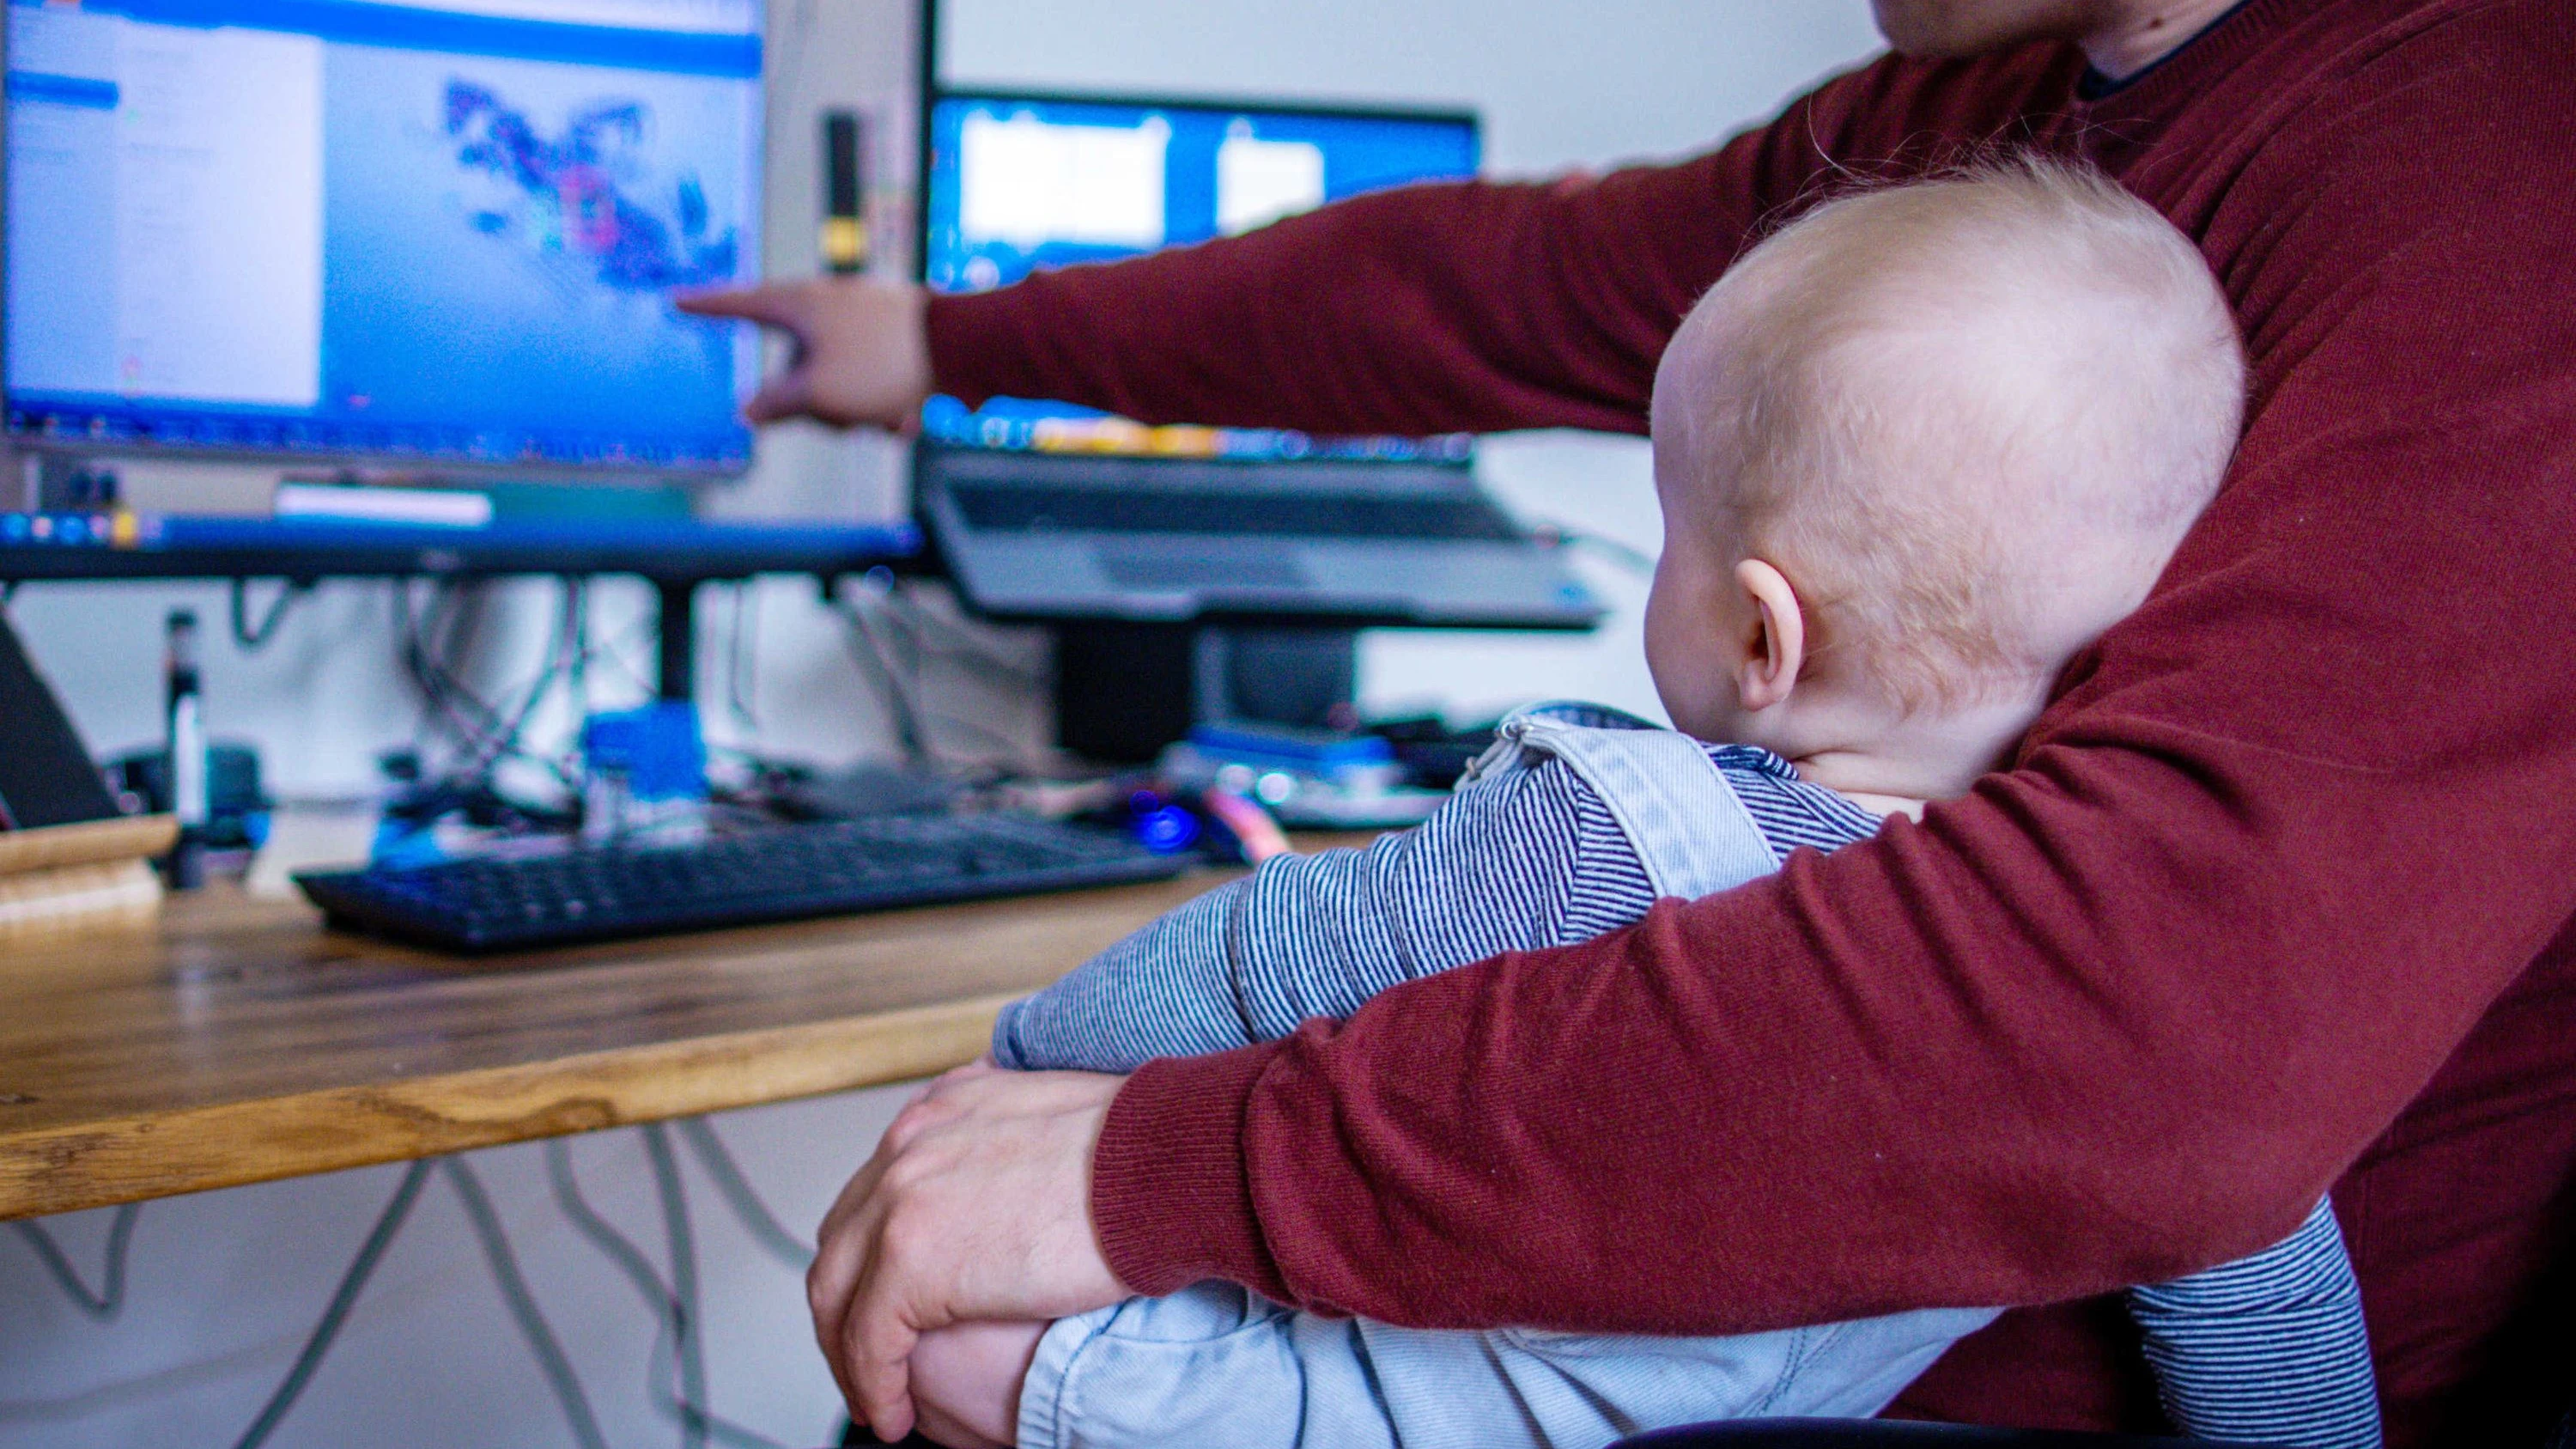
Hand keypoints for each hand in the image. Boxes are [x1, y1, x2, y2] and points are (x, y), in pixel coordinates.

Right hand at [676, 277, 932, 427]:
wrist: (964, 349)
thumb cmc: (884, 365)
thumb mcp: (819, 395)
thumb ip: (776, 405)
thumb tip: (748, 413)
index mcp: (800, 304)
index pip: (738, 305)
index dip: (706, 307)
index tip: (677, 300)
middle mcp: (828, 304)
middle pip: (794, 366)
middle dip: (819, 406)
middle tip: (849, 420)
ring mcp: (863, 318)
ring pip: (837, 380)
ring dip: (858, 411)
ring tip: (890, 417)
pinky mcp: (894, 335)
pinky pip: (870, 378)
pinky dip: (883, 402)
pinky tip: (907, 415)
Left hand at [809, 1061, 1129, 1440]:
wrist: (1165, 1163)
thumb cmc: (1143, 1152)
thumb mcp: (1054, 1122)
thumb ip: (1012, 1145)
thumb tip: (1022, 1178)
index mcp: (940, 1112)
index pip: (875, 1193)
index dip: (873, 1258)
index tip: (886, 1300)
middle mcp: (907, 1148)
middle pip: (842, 1243)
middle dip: (848, 1308)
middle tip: (869, 1358)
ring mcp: (899, 1202)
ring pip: (838, 1296)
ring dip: (852, 1357)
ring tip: (879, 1400)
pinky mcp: (909, 1261)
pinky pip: (868, 1342)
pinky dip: (874, 1386)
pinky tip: (895, 1415)